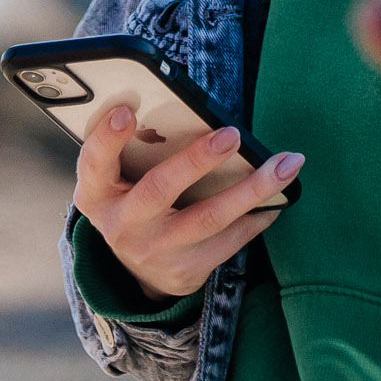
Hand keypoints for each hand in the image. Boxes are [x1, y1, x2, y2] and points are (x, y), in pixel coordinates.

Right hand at [72, 106, 302, 300]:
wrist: (138, 271)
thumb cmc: (134, 202)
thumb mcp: (119, 181)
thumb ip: (136, 150)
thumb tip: (186, 109)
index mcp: (98, 195)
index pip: (94, 163)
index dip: (107, 138)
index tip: (127, 111)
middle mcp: (122, 226)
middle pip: (158, 191)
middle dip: (196, 161)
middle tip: (231, 134)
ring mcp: (154, 251)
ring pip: (208, 218)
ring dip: (252, 189)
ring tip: (286, 164)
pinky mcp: (186, 271)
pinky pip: (230, 241)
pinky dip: (258, 216)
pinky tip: (279, 198)